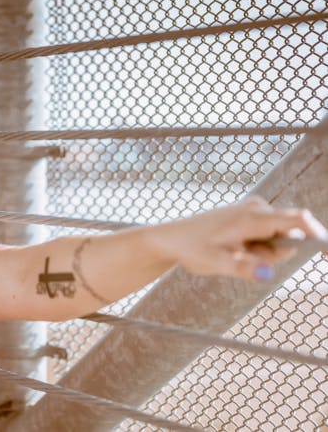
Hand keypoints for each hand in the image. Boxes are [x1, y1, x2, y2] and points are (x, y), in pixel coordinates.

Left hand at [151, 197, 327, 281]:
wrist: (171, 238)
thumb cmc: (191, 248)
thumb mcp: (216, 263)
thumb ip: (243, 269)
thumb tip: (266, 276)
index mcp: (253, 216)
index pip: (299, 220)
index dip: (319, 235)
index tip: (327, 255)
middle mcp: (257, 208)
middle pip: (288, 237)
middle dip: (273, 255)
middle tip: (241, 258)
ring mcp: (253, 211)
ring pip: (276, 240)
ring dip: (261, 254)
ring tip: (231, 253)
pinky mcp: (249, 217)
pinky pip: (265, 238)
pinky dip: (254, 249)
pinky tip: (232, 249)